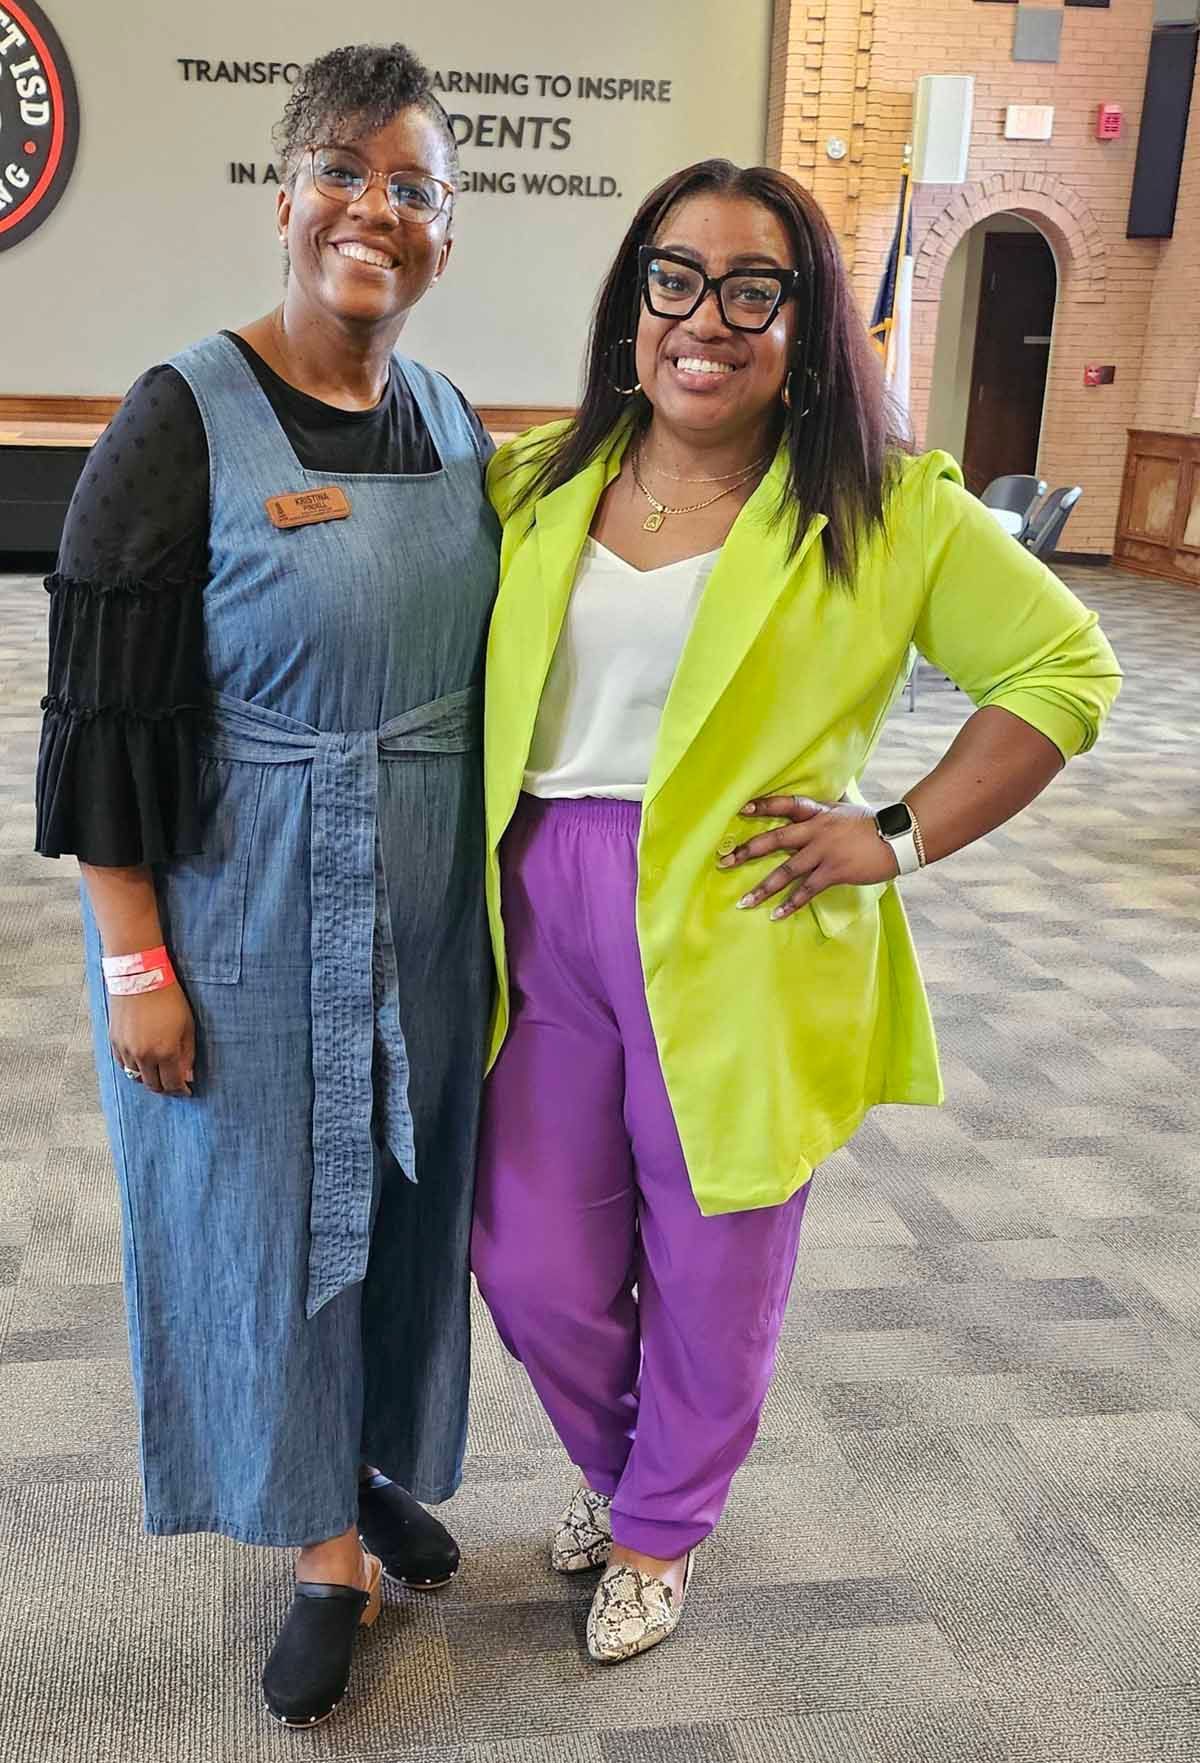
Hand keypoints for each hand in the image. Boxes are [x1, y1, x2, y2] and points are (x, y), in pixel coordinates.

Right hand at [109, 986, 195, 1095]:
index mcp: (165, 1051)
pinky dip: (134, 1068)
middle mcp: (144, 1055)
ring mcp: (126, 1050)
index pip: (172, 1084)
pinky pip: (123, 1065)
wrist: (139, 977)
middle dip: (165, 1088)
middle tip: (173, 1084)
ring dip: (149, 1079)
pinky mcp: (114, 1042)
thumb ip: (187, 1054)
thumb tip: (188, 1076)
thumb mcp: (187, 1025)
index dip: (180, 1091)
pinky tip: (143, 1063)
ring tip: (158, 1072)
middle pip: (153, 1085)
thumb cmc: (168, 998)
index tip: (186, 1091)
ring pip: (136, 1077)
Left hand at [717, 794, 895, 919]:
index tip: (740, 809)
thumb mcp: (845, 810)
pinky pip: (807, 890)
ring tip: (744, 902)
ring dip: (763, 888)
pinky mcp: (834, 872)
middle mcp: (816, 831)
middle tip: (723, 862)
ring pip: (786, 871)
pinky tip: (776, 915)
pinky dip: (791, 904)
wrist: (899, 837)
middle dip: (746, 852)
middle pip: (774, 840)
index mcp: (818, 813)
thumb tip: (816, 806)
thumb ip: (825, 811)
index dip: (763, 806)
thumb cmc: (873, 823)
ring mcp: (824, 852)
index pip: (785, 805)